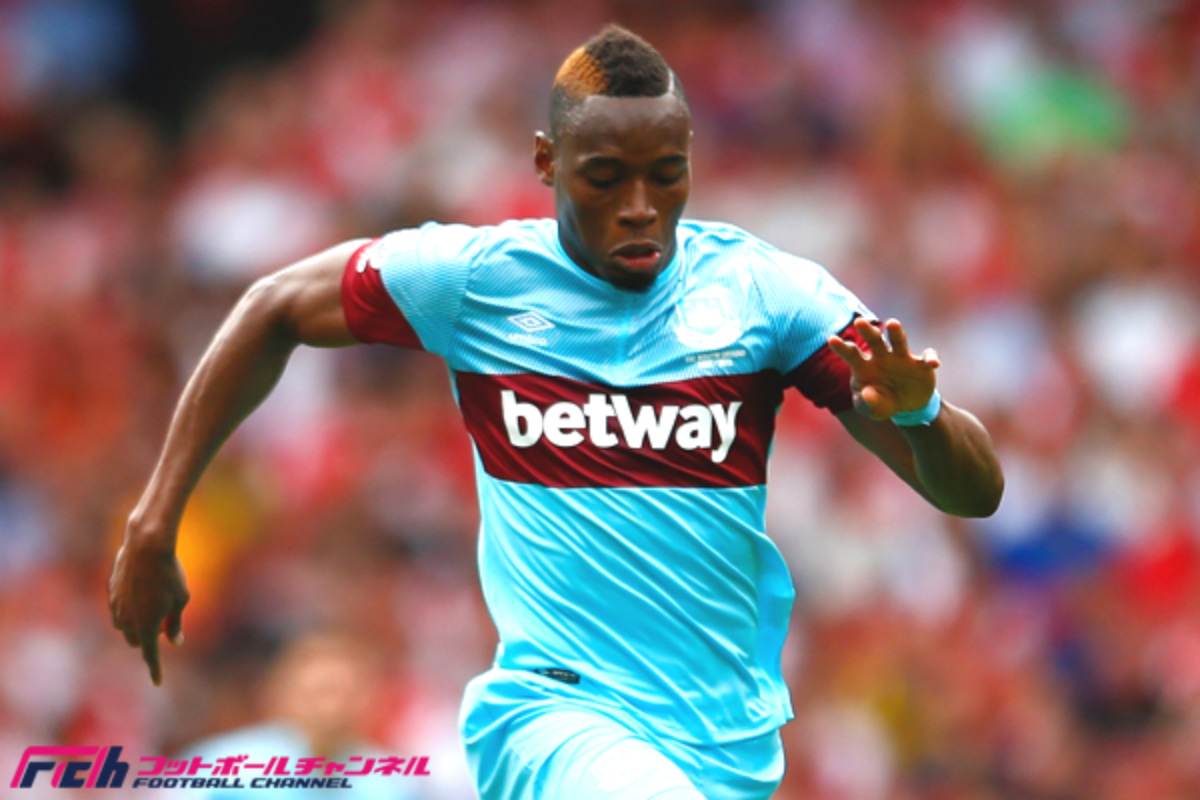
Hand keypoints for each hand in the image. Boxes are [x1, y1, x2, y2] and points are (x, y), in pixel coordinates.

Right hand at [109, 524, 188, 685]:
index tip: (158, 682)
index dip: (155, 669)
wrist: (146, 546)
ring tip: (152, 608)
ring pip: (123, 626)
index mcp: (146, 626)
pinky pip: (118, 609)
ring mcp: (115, 606)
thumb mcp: (181, 598)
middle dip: (148, 640)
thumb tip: (176, 641)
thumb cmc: (170, 573)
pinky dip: (128, 609)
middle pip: (136, 641)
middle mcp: (127, 620)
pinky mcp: (110, 592)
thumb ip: (176, 623)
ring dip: (135, 625)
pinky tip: (140, 594)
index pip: (151, 655)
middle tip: (165, 624)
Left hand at [828, 317, 939, 420]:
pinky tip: (933, 364)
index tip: (831, 339)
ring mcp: (902, 358)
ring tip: (892, 323)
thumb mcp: (871, 409)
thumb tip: (868, 394)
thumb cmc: (880, 403)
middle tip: (859, 322)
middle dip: (867, 331)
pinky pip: (927, 357)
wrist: (906, 408)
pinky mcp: (921, 365)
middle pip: (874, 340)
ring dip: (896, 332)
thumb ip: (867, 403)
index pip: (851, 354)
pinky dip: (931, 358)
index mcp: (864, 366)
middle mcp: (882, 357)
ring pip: (898, 341)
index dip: (842, 347)